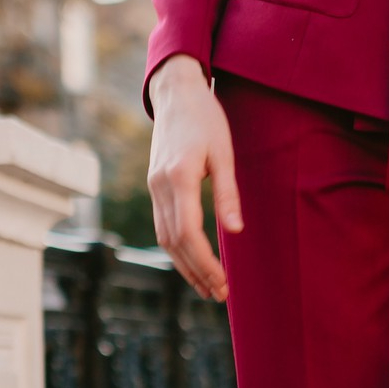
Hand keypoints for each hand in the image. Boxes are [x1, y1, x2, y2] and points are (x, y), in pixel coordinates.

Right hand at [147, 55, 242, 300]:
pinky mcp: (154, 186)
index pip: (188, 234)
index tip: (223, 282)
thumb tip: (235, 231)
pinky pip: (162, 225)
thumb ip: (228, 193)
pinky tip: (192, 261)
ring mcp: (153, 187)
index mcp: (178, 177)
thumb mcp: (224, 153)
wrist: (176, 93)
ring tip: (207, 287)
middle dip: (196, 272)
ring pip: (164, 237)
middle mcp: (159, 186)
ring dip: (184, 265)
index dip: (205, 263)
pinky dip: (177, 248)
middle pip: (174, 242)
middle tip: (218, 294)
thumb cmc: (206, 119)